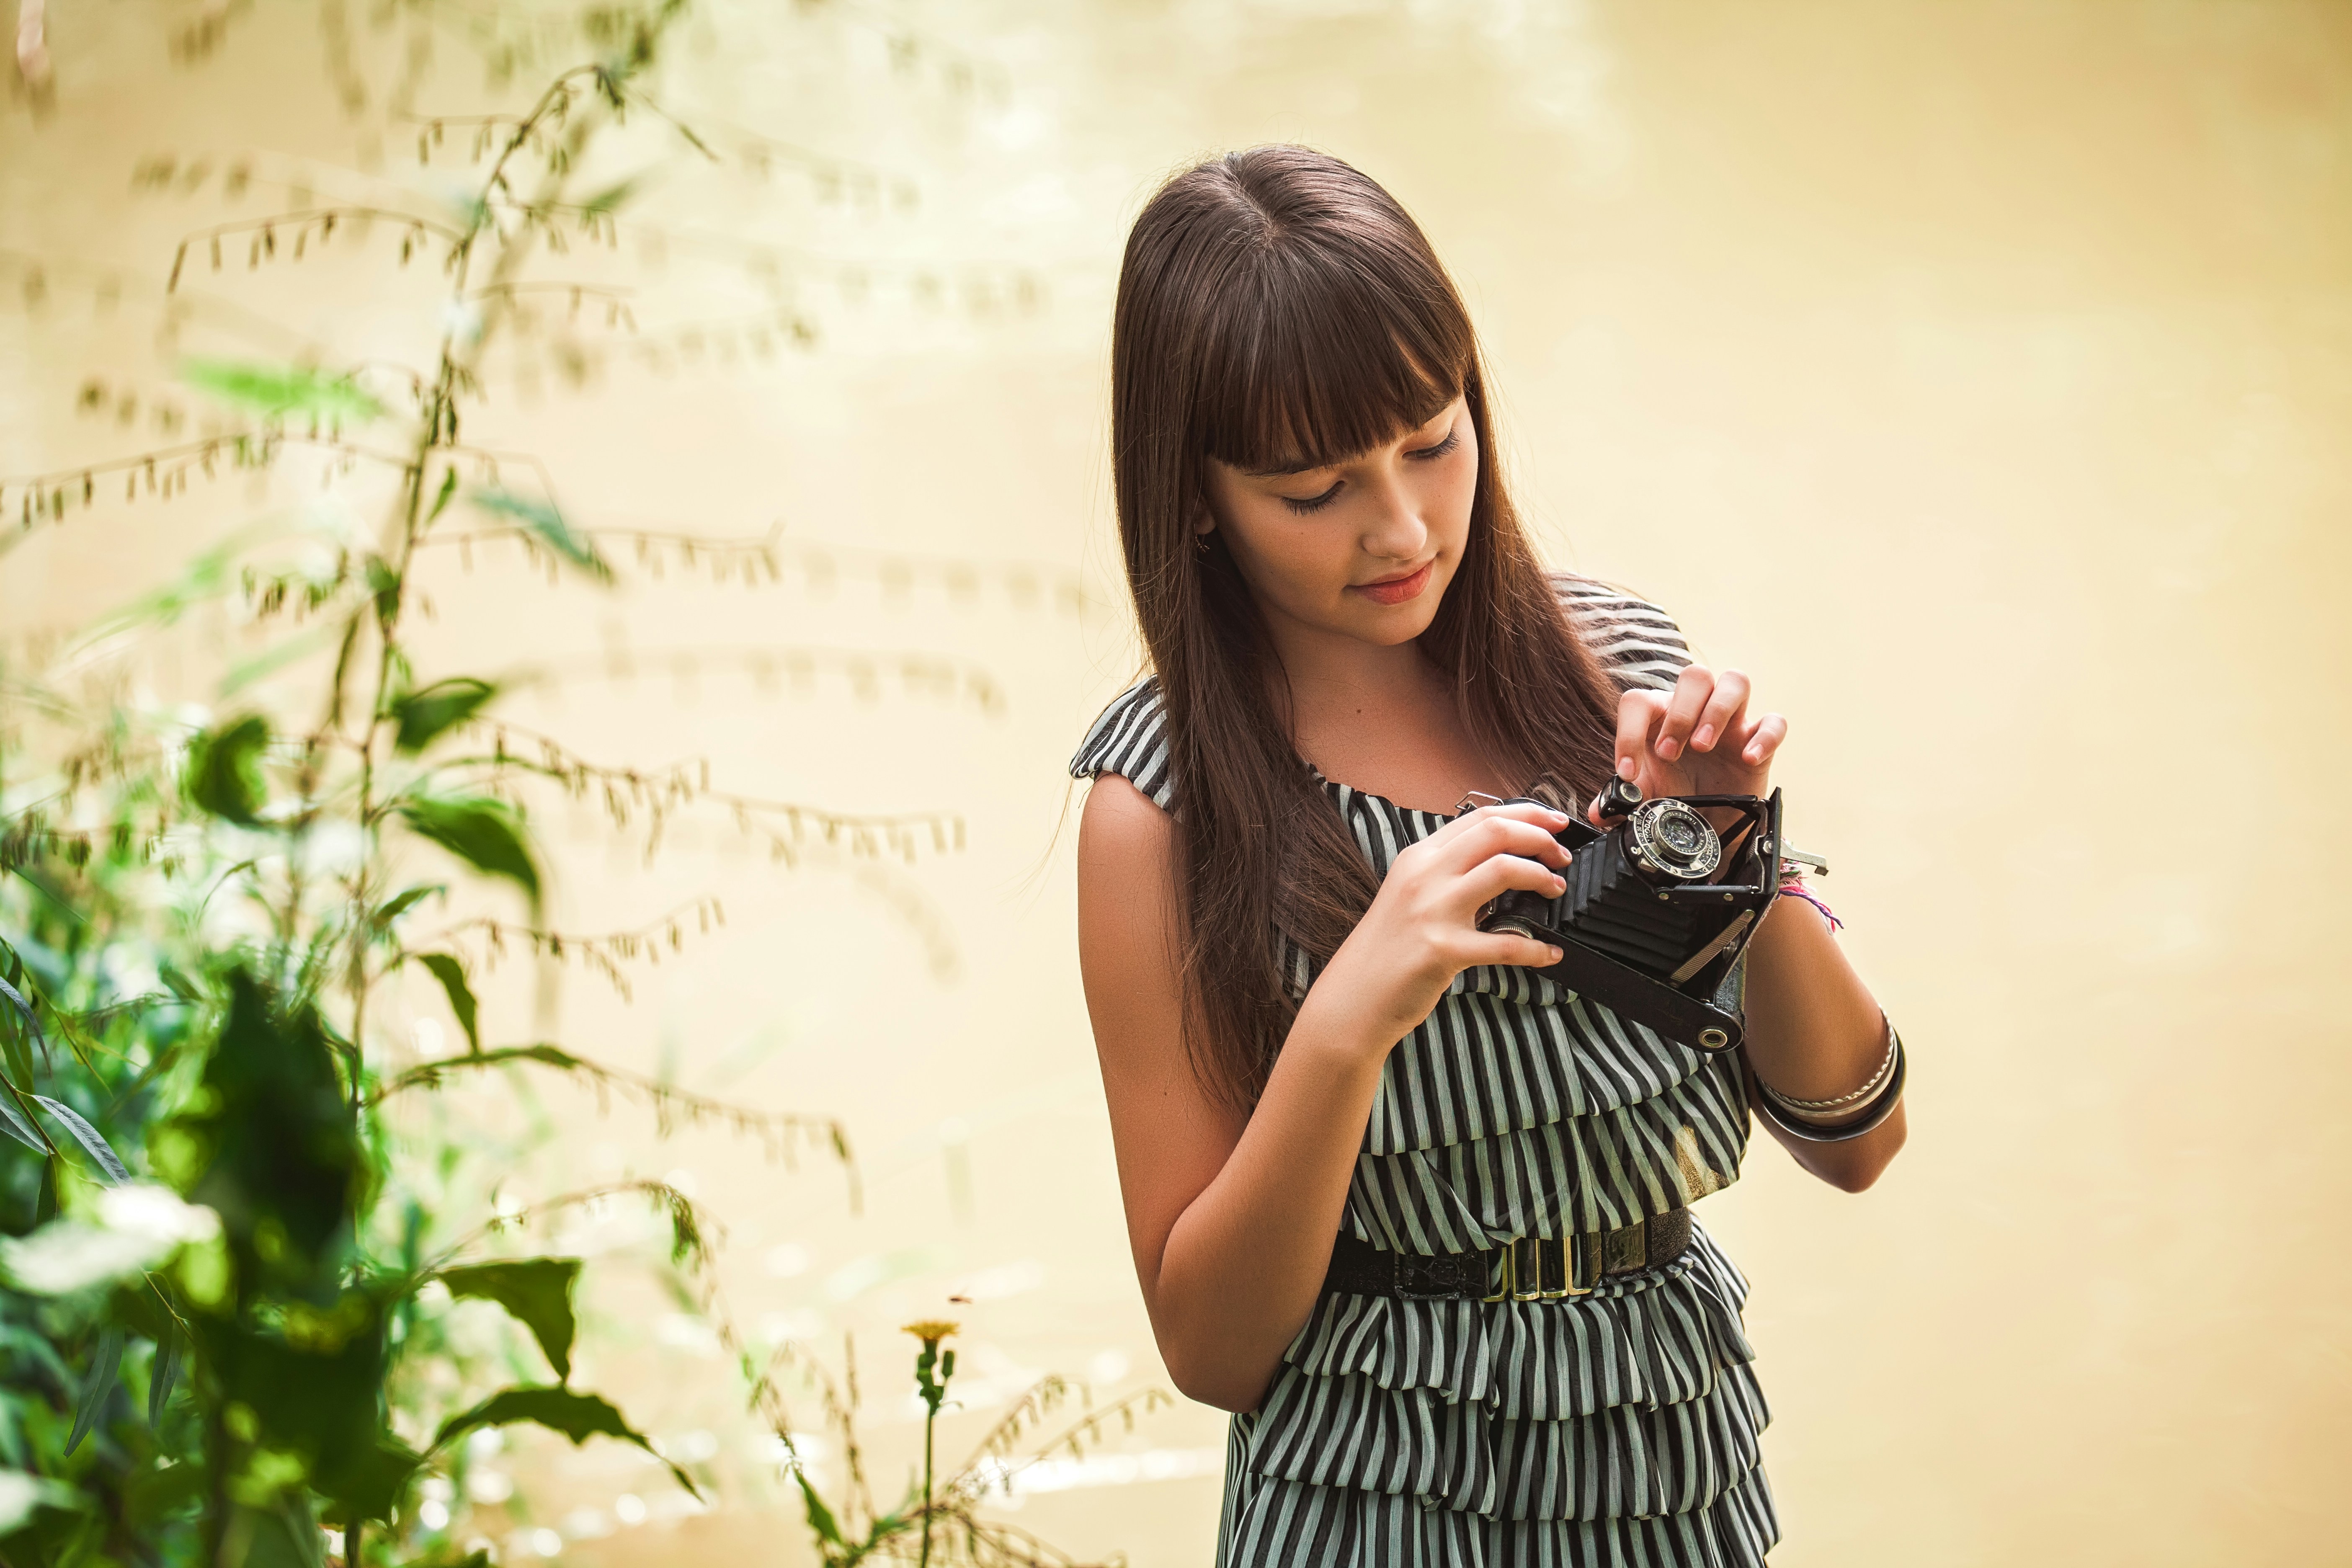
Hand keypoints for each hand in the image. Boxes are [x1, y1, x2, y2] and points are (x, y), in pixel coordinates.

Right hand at [1310, 802, 1573, 1052]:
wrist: (1354, 997)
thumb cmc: (1387, 949)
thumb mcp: (1410, 895)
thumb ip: (1446, 873)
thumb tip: (1498, 861)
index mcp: (1418, 857)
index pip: (1480, 818)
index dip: (1525, 814)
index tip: (1554, 821)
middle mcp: (1424, 875)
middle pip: (1495, 832)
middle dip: (1540, 838)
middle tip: (1561, 856)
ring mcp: (1433, 911)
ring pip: (1503, 870)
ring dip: (1541, 876)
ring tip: (1555, 889)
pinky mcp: (1443, 950)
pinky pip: (1506, 943)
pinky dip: (1537, 948)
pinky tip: (1550, 953)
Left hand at [1598, 665, 1786, 821]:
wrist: (1712, 818)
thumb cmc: (1677, 792)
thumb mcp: (1647, 796)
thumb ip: (1619, 801)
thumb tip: (1598, 813)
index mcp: (1661, 716)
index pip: (1640, 701)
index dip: (1629, 732)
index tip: (1628, 773)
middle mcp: (1697, 709)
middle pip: (1694, 676)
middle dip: (1680, 712)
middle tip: (1670, 753)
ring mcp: (1732, 721)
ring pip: (1736, 681)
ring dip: (1717, 711)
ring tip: (1703, 746)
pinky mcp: (1759, 739)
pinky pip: (1774, 721)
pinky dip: (1765, 736)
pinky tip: (1748, 758)